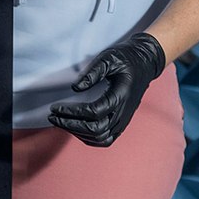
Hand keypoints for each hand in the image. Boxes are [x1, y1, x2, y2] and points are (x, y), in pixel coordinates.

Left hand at [48, 33, 167, 147]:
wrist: (145, 64)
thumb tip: (75, 88)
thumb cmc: (125, 59)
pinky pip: (105, 140)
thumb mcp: (108, 58)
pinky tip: (75, 128)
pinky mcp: (121, 124)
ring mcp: (124, 121)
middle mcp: (124, 112)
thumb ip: (92, 72)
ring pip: (100, 138)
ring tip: (61, 121)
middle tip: (53, 117)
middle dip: (71, 125)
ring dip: (78, 133)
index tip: (55, 107)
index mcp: (121, 95)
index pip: (94, 112)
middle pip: (96, 130)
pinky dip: (89, 138)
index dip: (72, 112)